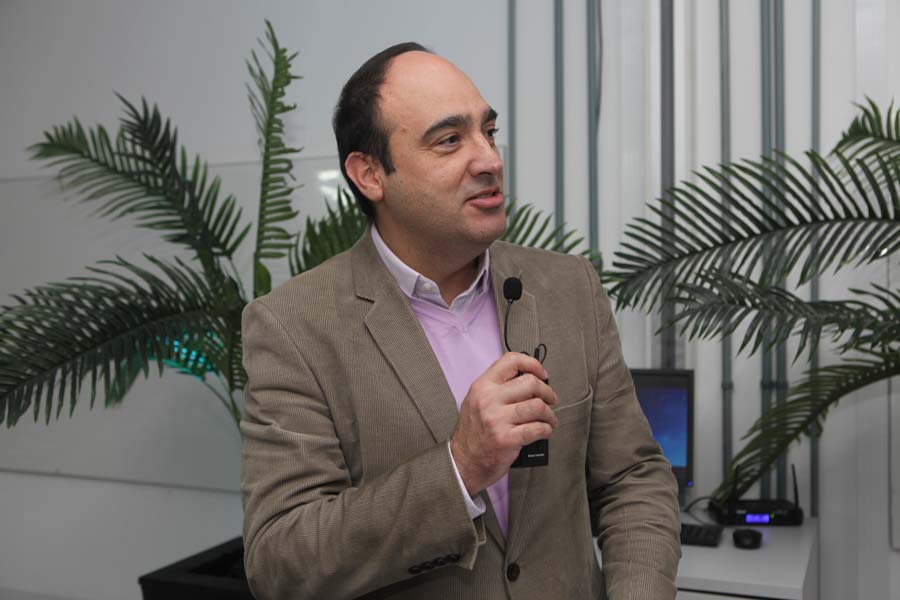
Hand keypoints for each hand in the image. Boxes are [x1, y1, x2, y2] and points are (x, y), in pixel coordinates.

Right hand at [450, 352, 558, 495]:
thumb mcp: (476, 401)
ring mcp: (497, 419)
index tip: (542, 373)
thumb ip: (498, 388)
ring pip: (538, 406)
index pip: (511, 361)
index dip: (532, 364)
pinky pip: (537, 429)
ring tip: (549, 419)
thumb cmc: (473, 433)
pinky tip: (544, 431)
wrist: (463, 461)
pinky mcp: (506, 439)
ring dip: (550, 414)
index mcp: (482, 387)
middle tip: (551, 399)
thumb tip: (530, 379)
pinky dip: (547, 429)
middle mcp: (489, 400)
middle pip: (530, 383)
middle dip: (547, 391)